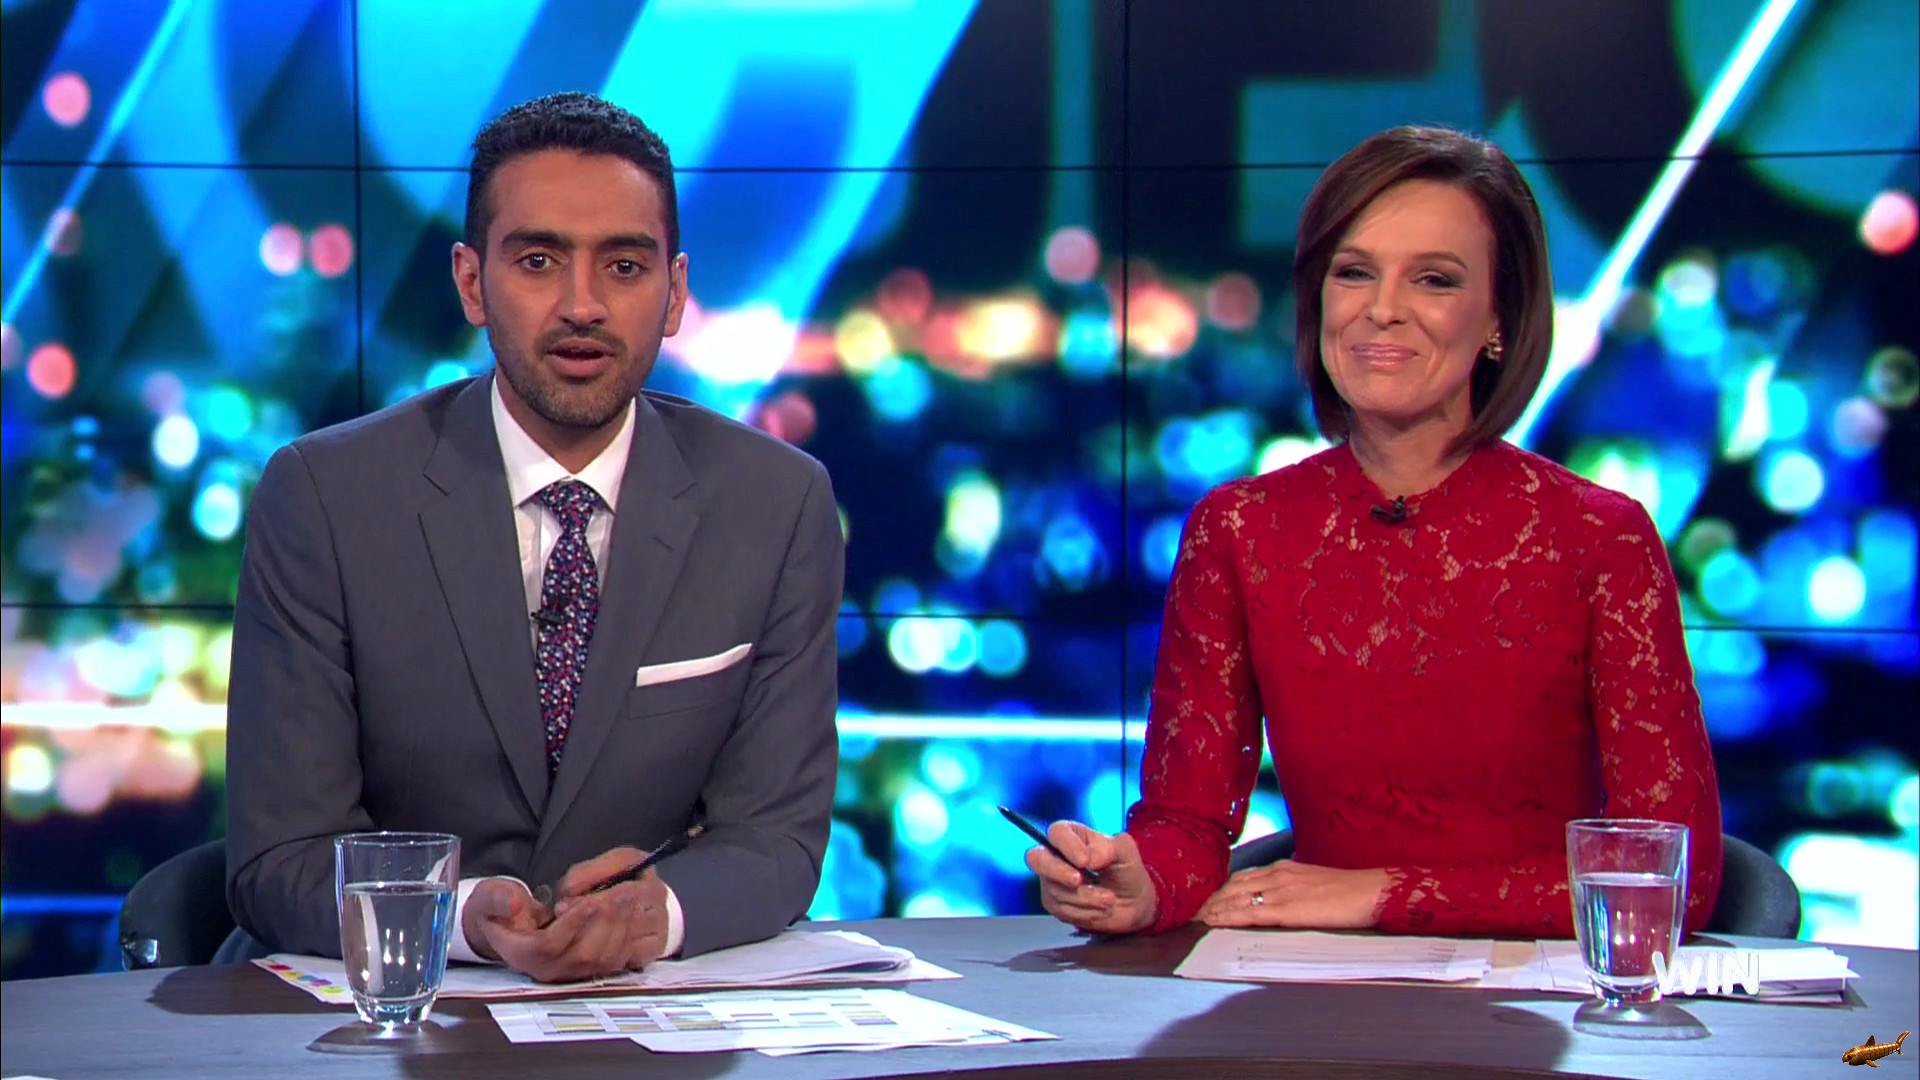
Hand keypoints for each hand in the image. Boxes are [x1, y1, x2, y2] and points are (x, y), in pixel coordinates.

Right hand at [466, 848, 670, 981]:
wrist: (507, 923)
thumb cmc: (499, 907)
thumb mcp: (490, 896)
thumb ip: (498, 899)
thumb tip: (515, 905)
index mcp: (519, 953)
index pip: (548, 946)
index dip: (572, 924)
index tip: (589, 901)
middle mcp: (546, 969)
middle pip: (583, 953)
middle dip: (606, 920)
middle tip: (622, 892)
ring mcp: (568, 973)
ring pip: (602, 957)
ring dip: (620, 925)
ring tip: (629, 895)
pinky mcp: (587, 970)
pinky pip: (613, 960)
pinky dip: (626, 935)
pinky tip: (631, 911)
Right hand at [1024, 820, 1158, 935]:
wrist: (1134, 903)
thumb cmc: (1127, 871)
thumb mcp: (1126, 853)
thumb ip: (1110, 847)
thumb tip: (1090, 858)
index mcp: (1073, 835)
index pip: (1057, 832)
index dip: (1067, 846)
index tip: (1086, 861)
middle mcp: (1056, 856)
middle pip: (1036, 858)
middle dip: (1058, 872)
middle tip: (1079, 881)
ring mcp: (1052, 881)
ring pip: (1056, 890)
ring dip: (1087, 898)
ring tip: (1110, 899)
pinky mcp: (1056, 904)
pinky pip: (1062, 910)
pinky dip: (1086, 912)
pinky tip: (1101, 909)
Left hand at [1195, 860, 1388, 929]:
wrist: (1372, 891)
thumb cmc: (1349, 891)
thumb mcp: (1313, 883)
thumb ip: (1292, 888)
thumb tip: (1276, 898)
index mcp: (1283, 868)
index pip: (1242, 878)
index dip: (1220, 890)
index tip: (1204, 900)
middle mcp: (1278, 875)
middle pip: (1233, 886)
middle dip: (1210, 899)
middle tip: (1191, 911)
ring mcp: (1282, 890)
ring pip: (1236, 899)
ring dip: (1213, 909)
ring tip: (1195, 920)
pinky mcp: (1289, 908)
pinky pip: (1251, 913)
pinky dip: (1229, 917)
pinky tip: (1214, 922)